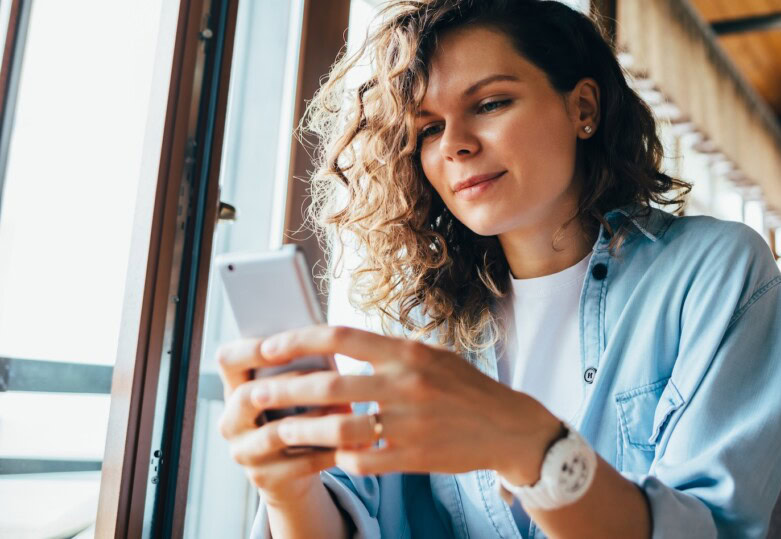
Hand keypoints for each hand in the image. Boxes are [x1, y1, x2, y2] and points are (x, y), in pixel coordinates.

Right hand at [214, 336, 350, 506]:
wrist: (293, 471)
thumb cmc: (300, 414)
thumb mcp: (295, 390)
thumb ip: (302, 368)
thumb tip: (331, 343)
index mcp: (234, 389)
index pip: (227, 360)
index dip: (250, 349)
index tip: (281, 344)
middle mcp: (231, 421)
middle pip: (246, 395)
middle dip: (290, 384)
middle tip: (328, 377)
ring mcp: (244, 452)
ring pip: (275, 432)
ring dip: (315, 418)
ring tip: (347, 408)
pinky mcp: (265, 478)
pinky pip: (299, 462)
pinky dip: (329, 450)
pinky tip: (353, 441)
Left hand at [249, 325, 562, 482]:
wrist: (508, 427)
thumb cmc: (464, 388)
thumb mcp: (430, 356)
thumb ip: (387, 352)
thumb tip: (338, 344)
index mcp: (408, 352)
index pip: (342, 337)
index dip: (299, 339)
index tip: (269, 345)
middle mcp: (407, 383)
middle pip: (331, 384)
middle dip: (286, 389)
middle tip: (257, 392)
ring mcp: (410, 423)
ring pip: (340, 428)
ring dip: (304, 430)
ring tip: (283, 430)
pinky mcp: (414, 456)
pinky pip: (363, 460)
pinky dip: (340, 458)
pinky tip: (330, 454)